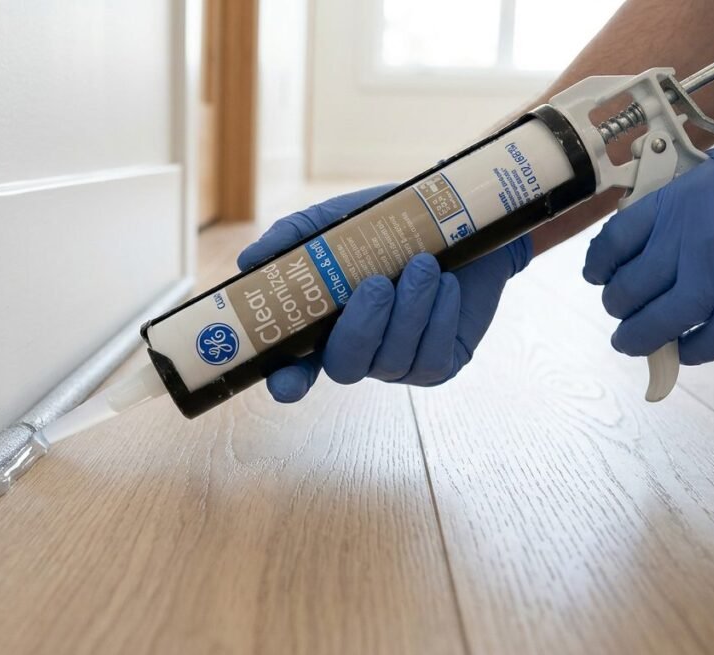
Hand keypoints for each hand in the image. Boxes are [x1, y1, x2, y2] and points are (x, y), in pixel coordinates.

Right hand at [237, 185, 530, 401]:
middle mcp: (359, 351)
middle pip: (345, 367)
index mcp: (325, 325)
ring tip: (424, 265)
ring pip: (392, 361)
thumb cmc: (393, 224)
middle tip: (378, 283)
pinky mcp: (439, 366)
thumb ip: (296, 237)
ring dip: (409, 310)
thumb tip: (249, 260)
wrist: (464, 220)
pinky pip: (432, 359)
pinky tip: (447, 286)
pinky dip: (439, 319)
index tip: (285, 381)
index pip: (296, 368)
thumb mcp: (341, 220)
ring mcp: (398, 364)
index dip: (288, 380)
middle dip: (361, 327)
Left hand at [584, 138, 713, 363]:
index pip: (616, 240)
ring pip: (654, 324)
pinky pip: (702, 345)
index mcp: (683, 199)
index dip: (599, 265)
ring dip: (636, 339)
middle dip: (617, 306)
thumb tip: (652, 220)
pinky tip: (685, 348)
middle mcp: (694, 239)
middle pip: (628, 288)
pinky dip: (687, 352)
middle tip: (621, 311)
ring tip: (632, 341)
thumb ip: (687, 192)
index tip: (597, 276)